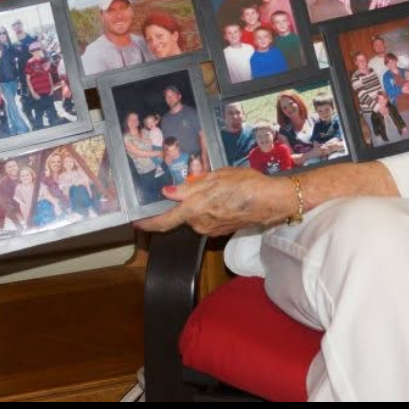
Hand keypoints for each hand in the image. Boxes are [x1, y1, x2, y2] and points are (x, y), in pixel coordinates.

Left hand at [136, 169, 298, 236]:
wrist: (272, 201)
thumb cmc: (245, 184)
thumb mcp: (215, 178)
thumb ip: (190, 187)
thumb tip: (168, 192)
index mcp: (194, 210)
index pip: (164, 222)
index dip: (148, 223)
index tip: (136, 221)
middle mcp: (200, 224)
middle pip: (181, 216)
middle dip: (182, 204)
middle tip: (193, 184)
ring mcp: (211, 229)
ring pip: (195, 217)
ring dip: (197, 205)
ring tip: (213, 187)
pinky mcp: (222, 230)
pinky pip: (207, 219)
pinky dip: (208, 209)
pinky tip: (222, 197)